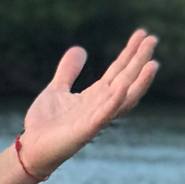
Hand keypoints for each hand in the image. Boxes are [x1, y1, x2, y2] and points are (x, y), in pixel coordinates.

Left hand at [19, 30, 158, 178]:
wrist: (31, 149)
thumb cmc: (45, 124)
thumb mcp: (56, 90)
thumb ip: (68, 71)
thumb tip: (79, 49)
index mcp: (95, 95)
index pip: (118, 70)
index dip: (130, 52)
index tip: (142, 33)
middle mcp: (101, 105)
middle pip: (126, 79)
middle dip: (139, 60)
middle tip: (153, 39)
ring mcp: (96, 118)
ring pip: (123, 98)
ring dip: (139, 81)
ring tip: (152, 63)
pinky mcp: (85, 130)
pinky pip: (104, 115)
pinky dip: (114, 101)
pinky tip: (123, 87)